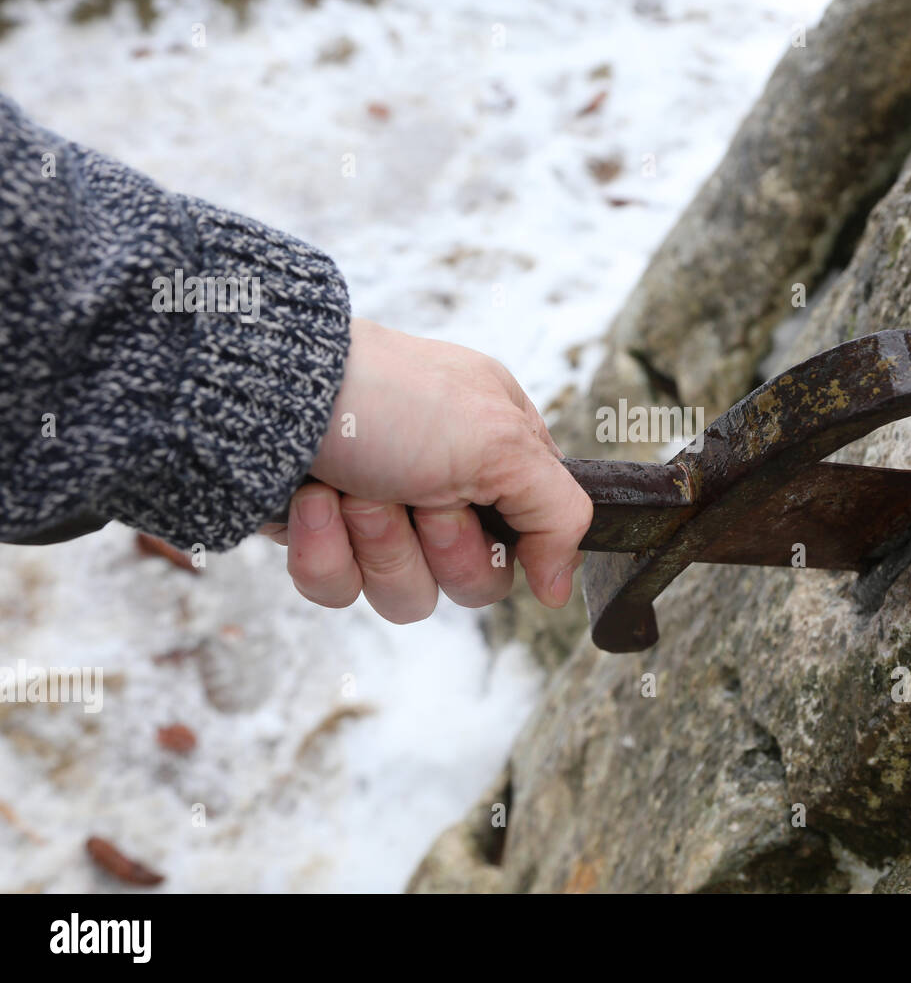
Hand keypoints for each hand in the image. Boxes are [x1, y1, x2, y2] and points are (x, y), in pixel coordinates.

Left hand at [259, 318, 591, 622]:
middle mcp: (444, 489)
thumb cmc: (391, 397)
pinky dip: (324, 548)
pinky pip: (339, 592)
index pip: (530, 538)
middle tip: (414, 490)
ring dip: (378, 542)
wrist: (268, 395)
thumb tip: (560, 587)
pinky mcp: (323, 541)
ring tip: (352, 488)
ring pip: (406, 596)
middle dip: (437, 542)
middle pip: (472, 582)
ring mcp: (382, 519)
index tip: (474, 505)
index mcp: (496, 454)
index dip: (501, 539)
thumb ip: (559, 513)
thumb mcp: (503, 442)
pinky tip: (311, 500)